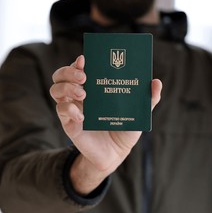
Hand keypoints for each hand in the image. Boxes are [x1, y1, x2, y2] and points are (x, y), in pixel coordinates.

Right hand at [50, 55, 161, 194]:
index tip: (85, 58)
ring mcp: (72, 109)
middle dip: (68, 71)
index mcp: (93, 87)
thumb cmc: (124, 128)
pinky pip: (62, 111)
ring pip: (55, 90)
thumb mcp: (138, 112)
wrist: (116, 153)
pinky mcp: (69, 124)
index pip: (79, 68)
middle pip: (61, 76)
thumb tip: (156, 82)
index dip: (78, 62)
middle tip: (84, 76)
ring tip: (83, 93)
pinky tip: (83, 117)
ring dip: (66, 87)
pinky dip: (70, 110)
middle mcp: (79, 95)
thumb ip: (148, 98)